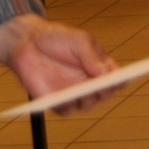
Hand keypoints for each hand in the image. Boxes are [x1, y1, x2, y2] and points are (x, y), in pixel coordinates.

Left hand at [0, 14, 118, 115]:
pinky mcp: (57, 101)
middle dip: (104, 91)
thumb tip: (106, 72)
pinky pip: (67, 110)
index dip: (120, 79)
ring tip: (84, 91)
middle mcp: (88, 82)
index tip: (120, 79)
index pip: (116, 77)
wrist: (28, 43)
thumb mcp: (78, 40)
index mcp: (99, 66)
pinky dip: (68, 106)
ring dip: (88, 100)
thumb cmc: (56, 38)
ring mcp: (73, 93)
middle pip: (104, 94)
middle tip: (101, 86)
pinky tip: (66, 99)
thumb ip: (91, 56)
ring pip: (88, 105)